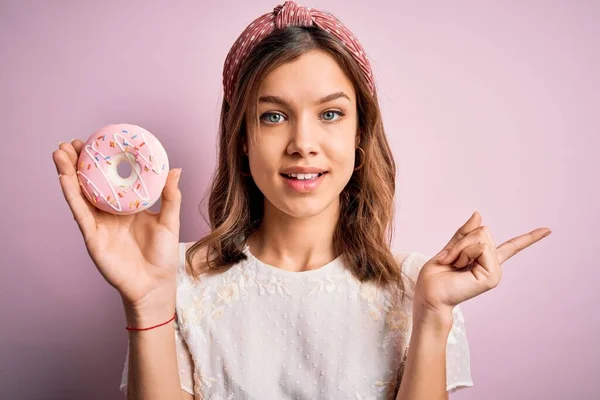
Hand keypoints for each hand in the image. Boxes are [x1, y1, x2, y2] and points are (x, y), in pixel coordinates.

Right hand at [52, 139, 182, 316]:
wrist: (155, 284)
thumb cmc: (163, 255)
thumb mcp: (170, 221)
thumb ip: (171, 196)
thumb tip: (176, 169)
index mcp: (126, 207)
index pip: (110, 179)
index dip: (101, 162)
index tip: (96, 140)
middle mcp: (109, 213)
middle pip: (89, 183)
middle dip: (79, 163)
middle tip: (72, 142)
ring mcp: (98, 224)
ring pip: (79, 194)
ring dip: (68, 173)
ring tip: (61, 152)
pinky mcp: (92, 236)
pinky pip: (80, 213)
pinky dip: (71, 195)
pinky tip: (64, 178)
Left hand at [413, 211, 550, 318]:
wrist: (430, 294)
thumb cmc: (435, 277)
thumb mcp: (450, 248)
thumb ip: (465, 233)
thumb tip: (479, 214)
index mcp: (485, 260)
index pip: (511, 247)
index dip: (529, 238)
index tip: (548, 230)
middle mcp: (493, 265)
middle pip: (484, 231)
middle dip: (461, 241)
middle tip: (450, 259)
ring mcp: (495, 271)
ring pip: (481, 238)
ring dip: (460, 248)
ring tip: (454, 264)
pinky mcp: (492, 276)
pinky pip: (480, 247)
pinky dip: (464, 252)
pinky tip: (459, 266)